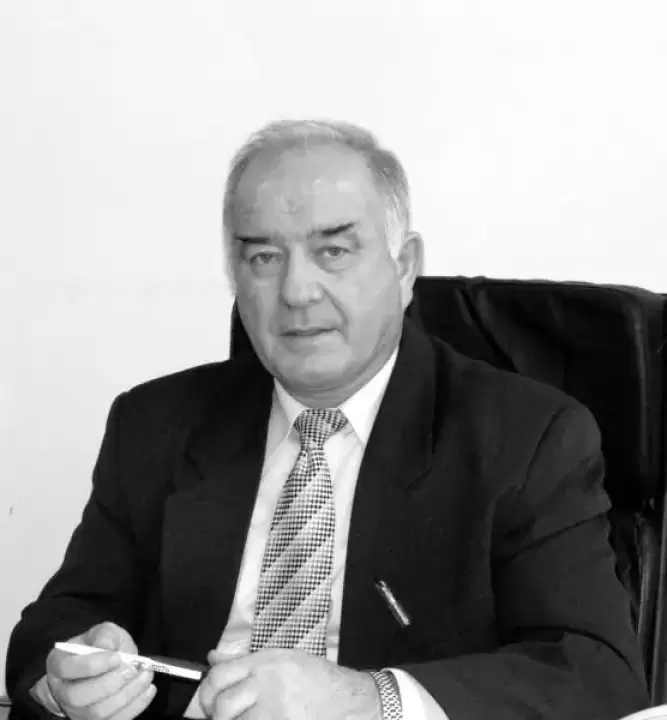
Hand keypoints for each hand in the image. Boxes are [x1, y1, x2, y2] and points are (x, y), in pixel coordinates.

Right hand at [44, 621, 155, 719]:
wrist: (105, 665)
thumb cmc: (101, 646)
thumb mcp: (103, 632)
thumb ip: (105, 635)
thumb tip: (107, 646)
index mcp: (59, 663)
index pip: (67, 668)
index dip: (92, 665)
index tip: (117, 657)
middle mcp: (62, 691)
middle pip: (78, 697)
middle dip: (109, 684)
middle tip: (132, 669)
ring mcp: (77, 710)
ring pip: (96, 713)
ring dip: (125, 695)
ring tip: (145, 676)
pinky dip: (134, 707)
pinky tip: (147, 690)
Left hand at [199, 648, 380, 719]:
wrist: (350, 701)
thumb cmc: (319, 680)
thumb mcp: (283, 659)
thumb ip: (245, 661)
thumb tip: (213, 658)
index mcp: (265, 662)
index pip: (219, 676)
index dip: (205, 694)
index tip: (204, 706)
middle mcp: (267, 683)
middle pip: (222, 705)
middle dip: (216, 716)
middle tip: (218, 718)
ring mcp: (274, 710)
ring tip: (246, 719)